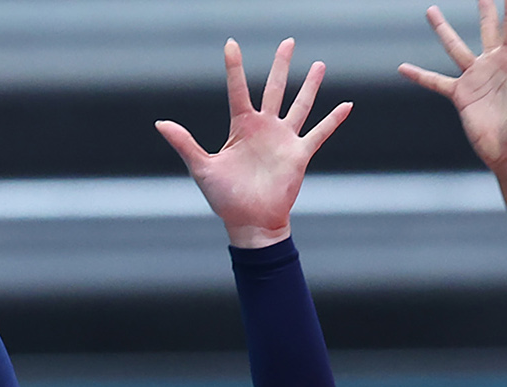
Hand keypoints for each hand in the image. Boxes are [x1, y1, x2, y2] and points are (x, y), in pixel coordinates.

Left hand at [156, 39, 351, 248]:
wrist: (251, 223)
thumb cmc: (225, 199)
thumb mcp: (202, 168)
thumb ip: (184, 143)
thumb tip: (160, 123)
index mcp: (241, 127)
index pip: (238, 90)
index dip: (234, 67)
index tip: (231, 44)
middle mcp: (264, 128)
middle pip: (274, 89)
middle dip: (281, 65)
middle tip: (288, 42)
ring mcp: (283, 140)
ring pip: (299, 105)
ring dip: (309, 86)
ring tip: (318, 65)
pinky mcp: (299, 155)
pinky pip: (319, 134)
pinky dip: (333, 120)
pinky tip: (346, 105)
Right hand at [399, 0, 506, 171]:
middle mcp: (493, 64)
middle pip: (487, 28)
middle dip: (484, 8)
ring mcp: (475, 78)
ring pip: (455, 47)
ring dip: (443, 30)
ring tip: (431, 11)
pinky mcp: (460, 95)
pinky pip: (436, 81)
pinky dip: (420, 75)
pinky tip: (403, 67)